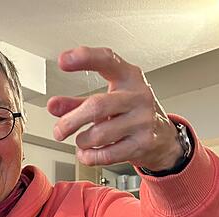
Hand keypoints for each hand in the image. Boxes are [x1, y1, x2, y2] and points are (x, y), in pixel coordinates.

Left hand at [47, 46, 182, 170]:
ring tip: (81, 141)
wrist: (164, 139)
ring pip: (99, 134)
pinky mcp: (143, 143)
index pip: (107, 60)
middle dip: (71, 121)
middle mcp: (138, 95)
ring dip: (82, 141)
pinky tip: (88, 153)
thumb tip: (53, 106)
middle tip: (59, 131)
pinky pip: (107, 154)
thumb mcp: (107, 101)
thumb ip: (77, 103)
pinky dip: (90, 156)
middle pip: (96, 106)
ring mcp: (143, 120)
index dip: (85, 58)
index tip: (63, 60)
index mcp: (129, 77)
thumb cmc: (132, 114)